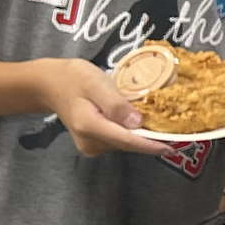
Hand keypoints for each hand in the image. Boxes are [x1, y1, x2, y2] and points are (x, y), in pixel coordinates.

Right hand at [42, 59, 167, 156]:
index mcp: (90, 126)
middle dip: (150, 137)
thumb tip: (138, 124)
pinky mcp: (94, 145)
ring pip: (125, 142)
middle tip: (174, 126)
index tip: (173, 146)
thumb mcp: (95, 83)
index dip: (152, 144)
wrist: (49, 84)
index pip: (127, 140)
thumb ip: (115, 104)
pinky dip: (130, 131)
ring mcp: (92, 146)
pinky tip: (135, 118)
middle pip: (129, 143)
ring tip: (156, 117)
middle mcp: (91, 142)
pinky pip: (119, 140)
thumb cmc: (73, 78)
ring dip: (141, 133)